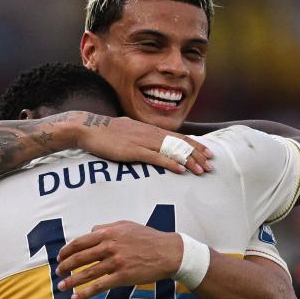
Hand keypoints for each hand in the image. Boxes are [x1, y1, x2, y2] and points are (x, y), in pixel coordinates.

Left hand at [57, 221, 182, 298]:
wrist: (168, 252)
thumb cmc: (148, 238)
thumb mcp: (126, 225)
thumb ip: (106, 227)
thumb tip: (91, 231)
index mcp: (108, 233)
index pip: (80, 242)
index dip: (67, 251)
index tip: (60, 257)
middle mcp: (109, 246)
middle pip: (79, 258)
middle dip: (65, 266)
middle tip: (58, 272)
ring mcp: (115, 262)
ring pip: (86, 273)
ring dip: (71, 281)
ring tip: (61, 286)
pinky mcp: (122, 277)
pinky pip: (98, 286)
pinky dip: (84, 293)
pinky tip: (76, 298)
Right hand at [75, 115, 212, 175]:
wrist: (88, 128)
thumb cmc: (106, 131)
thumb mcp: (128, 130)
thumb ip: (141, 135)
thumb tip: (150, 142)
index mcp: (150, 129)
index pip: (178, 137)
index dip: (195, 145)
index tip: (207, 152)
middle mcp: (150, 133)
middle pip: (180, 143)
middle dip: (197, 154)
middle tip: (211, 164)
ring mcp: (142, 141)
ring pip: (172, 151)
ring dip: (189, 161)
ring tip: (201, 170)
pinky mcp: (133, 150)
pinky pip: (156, 158)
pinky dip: (170, 163)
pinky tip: (180, 169)